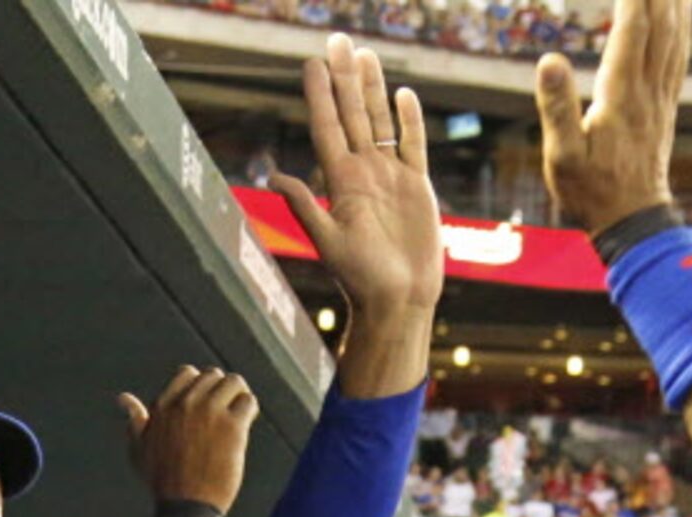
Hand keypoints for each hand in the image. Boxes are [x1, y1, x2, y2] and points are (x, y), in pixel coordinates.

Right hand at [119, 367, 260, 512]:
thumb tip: (123, 398)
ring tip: (239, 414)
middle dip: (221, 391)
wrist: (186, 507)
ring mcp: (209, 413)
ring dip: (238, 395)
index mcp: (163, 406)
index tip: (205, 405)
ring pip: (234, 382)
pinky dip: (250, 410)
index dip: (201, 387)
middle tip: (226, 412)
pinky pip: (248, 401)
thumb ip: (134, 420)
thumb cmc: (162, 482)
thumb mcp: (139, 449)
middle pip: (213, 376)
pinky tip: (245, 424)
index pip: (188, 373)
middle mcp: (185, 404)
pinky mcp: (231, 427)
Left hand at [274, 36, 441, 335]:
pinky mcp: (416, 186)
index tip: (311, 62)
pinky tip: (402, 95)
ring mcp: (390, 177)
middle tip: (339, 41)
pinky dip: (409, 120)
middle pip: (353, 115)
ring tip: (366, 56)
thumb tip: (275, 177)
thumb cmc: (362, 280)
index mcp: (340, 182)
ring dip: (373, 89)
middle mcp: (363, 173)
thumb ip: (305, 207)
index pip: (328, 128)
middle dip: (345, 78)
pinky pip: (412, 144)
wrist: (399, 300)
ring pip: (380, 122)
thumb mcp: (329, 243)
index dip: (320, 95)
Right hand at [537, 0, 688, 234]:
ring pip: (675, 36)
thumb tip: (547, 60)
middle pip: (660, 24)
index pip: (633, 30)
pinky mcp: (665, 107)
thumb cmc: (591, 193)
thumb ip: (555, 108)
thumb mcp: (562, 157)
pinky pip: (678, 56)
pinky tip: (680, 15)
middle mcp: (648, 90)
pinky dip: (681, 27)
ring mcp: (661, 98)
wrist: (632, 221)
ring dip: (675, 1)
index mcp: (621, 96)